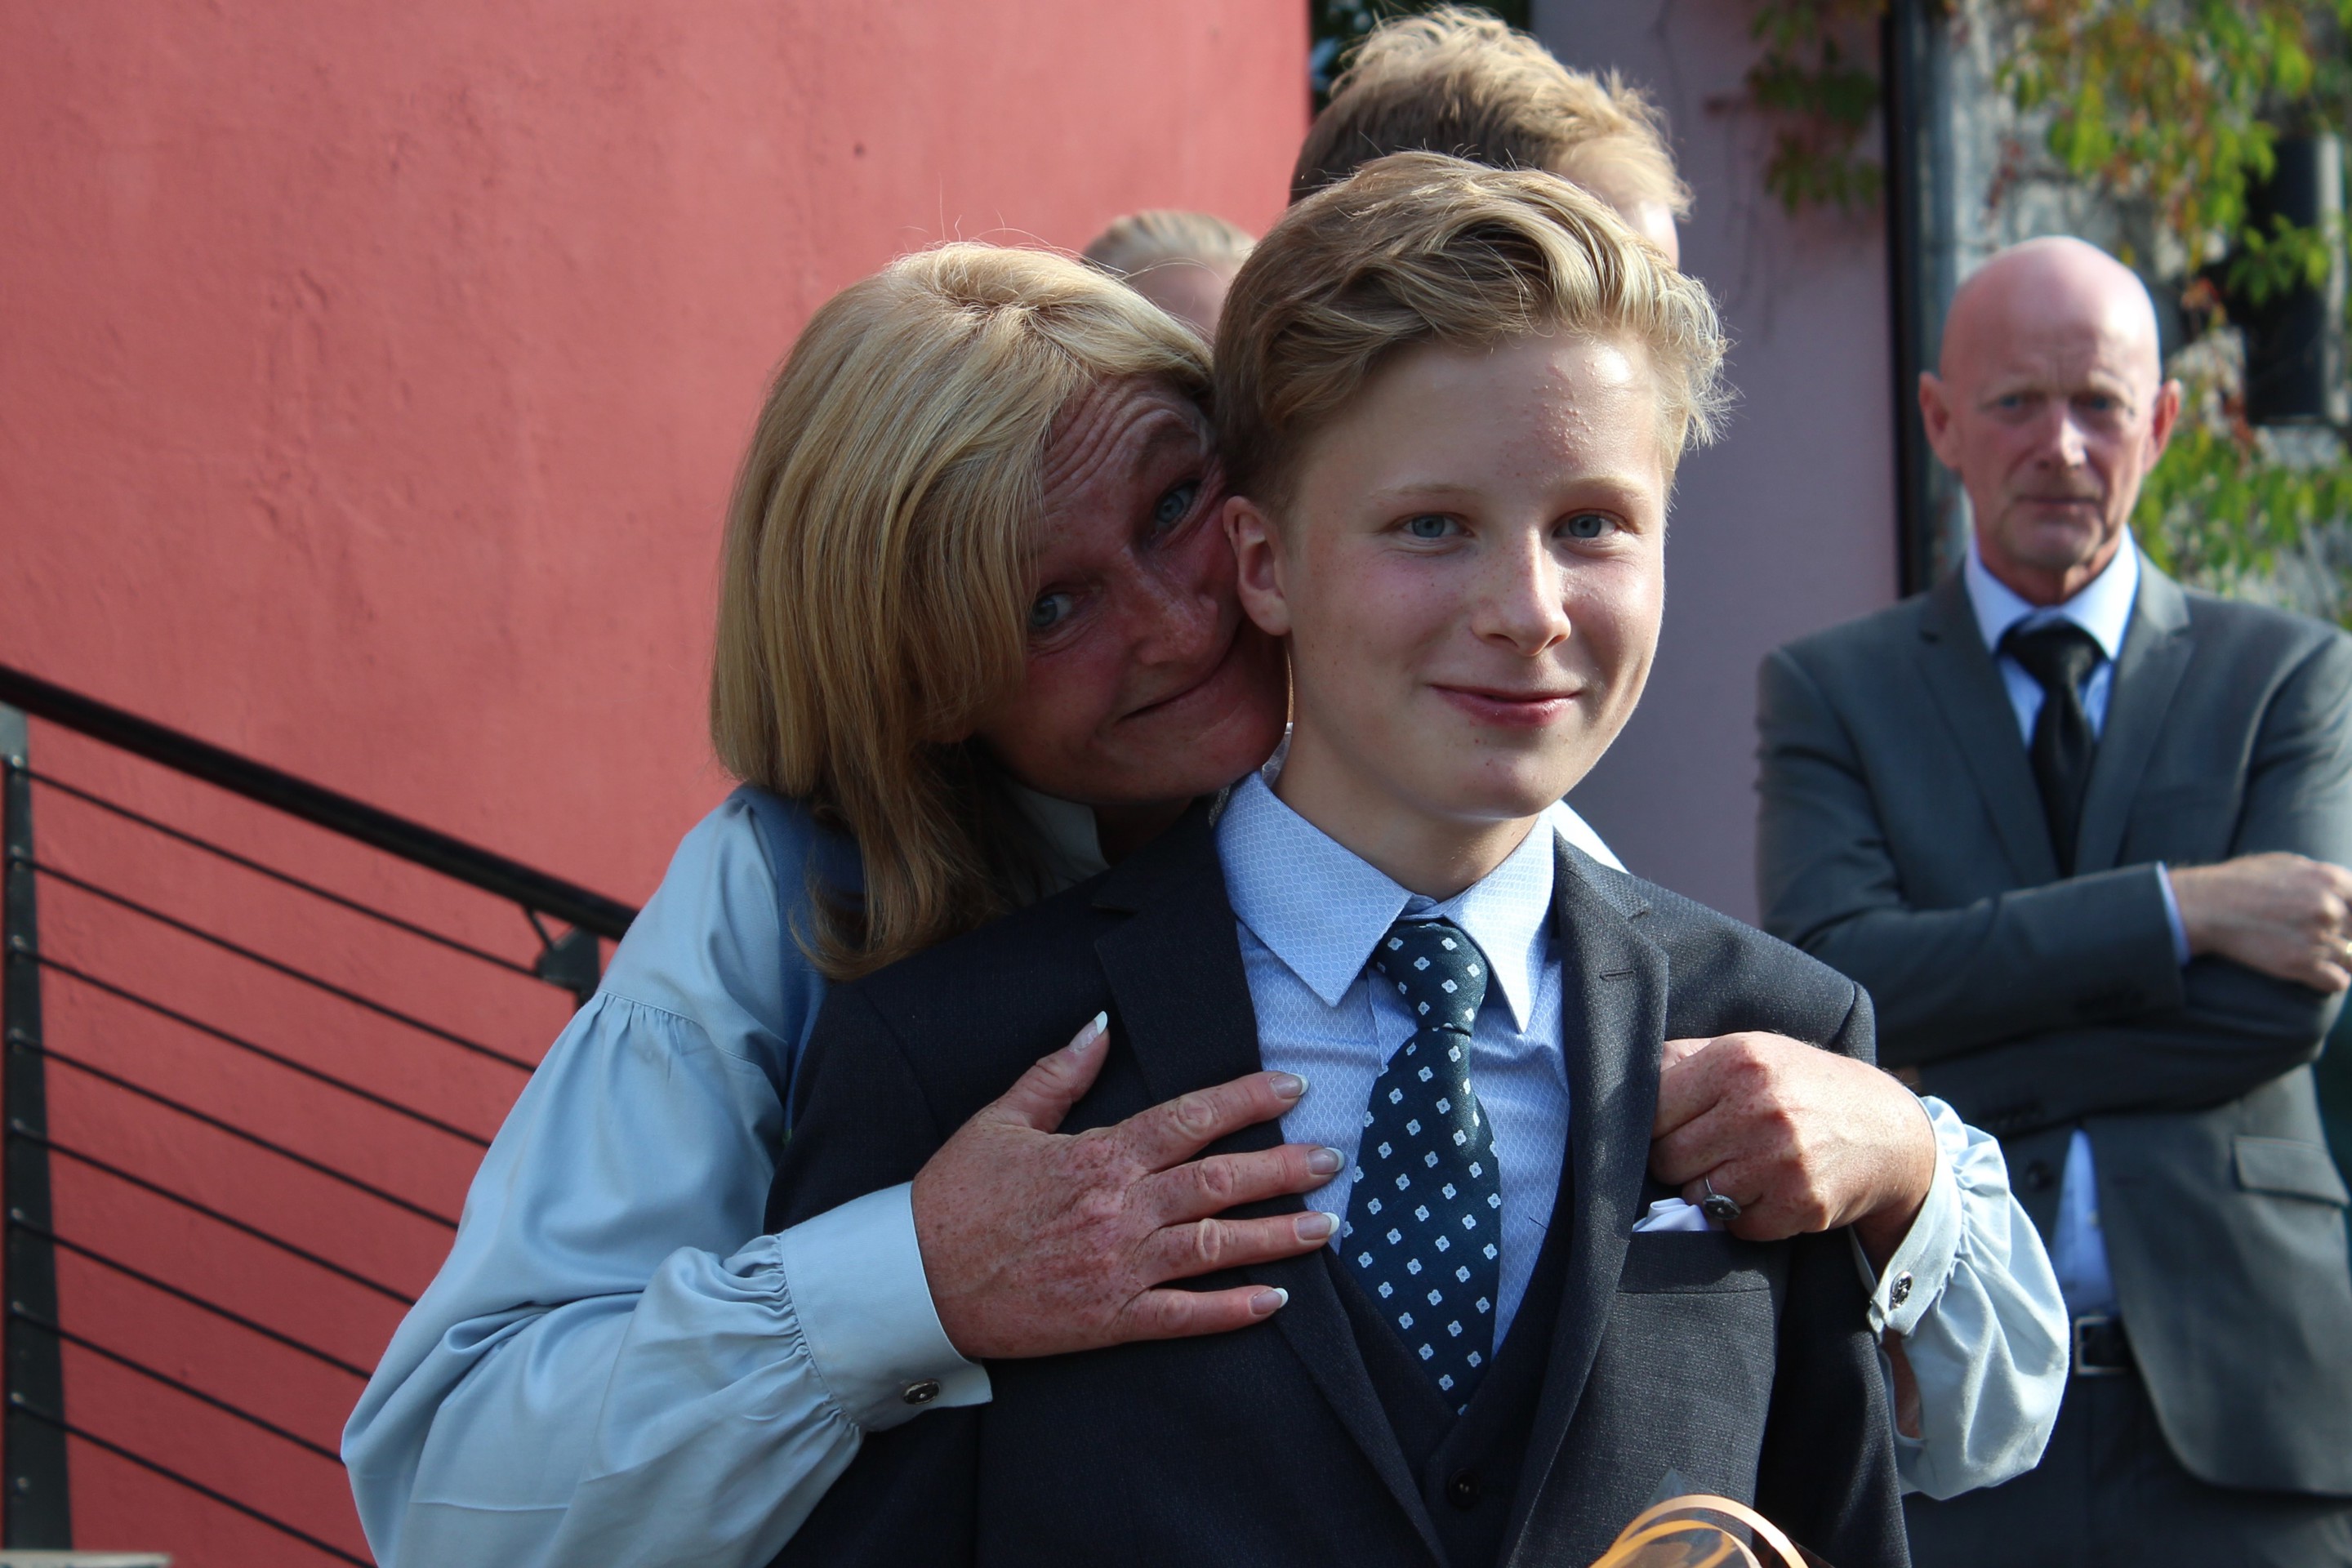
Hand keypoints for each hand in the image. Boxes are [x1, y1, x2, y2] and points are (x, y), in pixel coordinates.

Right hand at [909, 1014, 1342, 1359]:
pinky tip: (1276, 1301)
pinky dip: (1233, 1311)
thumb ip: (1057, 1074)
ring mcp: (1119, 1268)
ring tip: (1327, 1226)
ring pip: (1216, 1247)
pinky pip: (1184, 1317)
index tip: (1291, 1086)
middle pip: (1220, 1181)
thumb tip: (1099, 1026)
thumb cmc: (954, 1197)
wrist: (914, 1281)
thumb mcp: (1001, 1120)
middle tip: (1332, 1158)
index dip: (1247, 1100)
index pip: (1190, 1119)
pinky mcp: (1109, 1321)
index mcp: (1099, 1156)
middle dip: (1283, 1168)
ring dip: (1278, 1235)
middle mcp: (1120, 1210)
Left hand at [1650, 1032, 1937, 1267]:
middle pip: (1667, 1158)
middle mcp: (1759, 1107)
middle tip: (1708, 1151)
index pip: (1651, 1109)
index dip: (1653, 1125)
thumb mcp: (1750, 1051)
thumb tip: (1623, 1078)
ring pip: (1696, 1196)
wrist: (1887, 1130)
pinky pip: (1735, 1226)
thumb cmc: (1801, 1086)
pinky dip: (1743, 1216)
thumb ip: (1684, 1060)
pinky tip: (1767, 1190)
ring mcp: (1782, 1159)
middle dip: (1678, 1160)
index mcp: (1737, 1060)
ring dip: (1709, 1191)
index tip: (1670, 1127)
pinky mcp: (1801, 1204)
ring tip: (1740, 1168)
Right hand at [2170, 853, 2351, 992]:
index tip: (2345, 924)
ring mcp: (2316, 937)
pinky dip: (2334, 980)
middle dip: (2348, 937)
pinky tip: (2320, 973)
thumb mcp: (2288, 863)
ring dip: (2343, 960)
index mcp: (2330, 880)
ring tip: (2322, 956)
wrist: (2204, 906)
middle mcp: (2329, 909)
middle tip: (2323, 939)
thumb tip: (2346, 890)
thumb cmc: (2240, 881)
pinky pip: (2339, 981)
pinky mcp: (2299, 965)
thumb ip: (2325, 876)